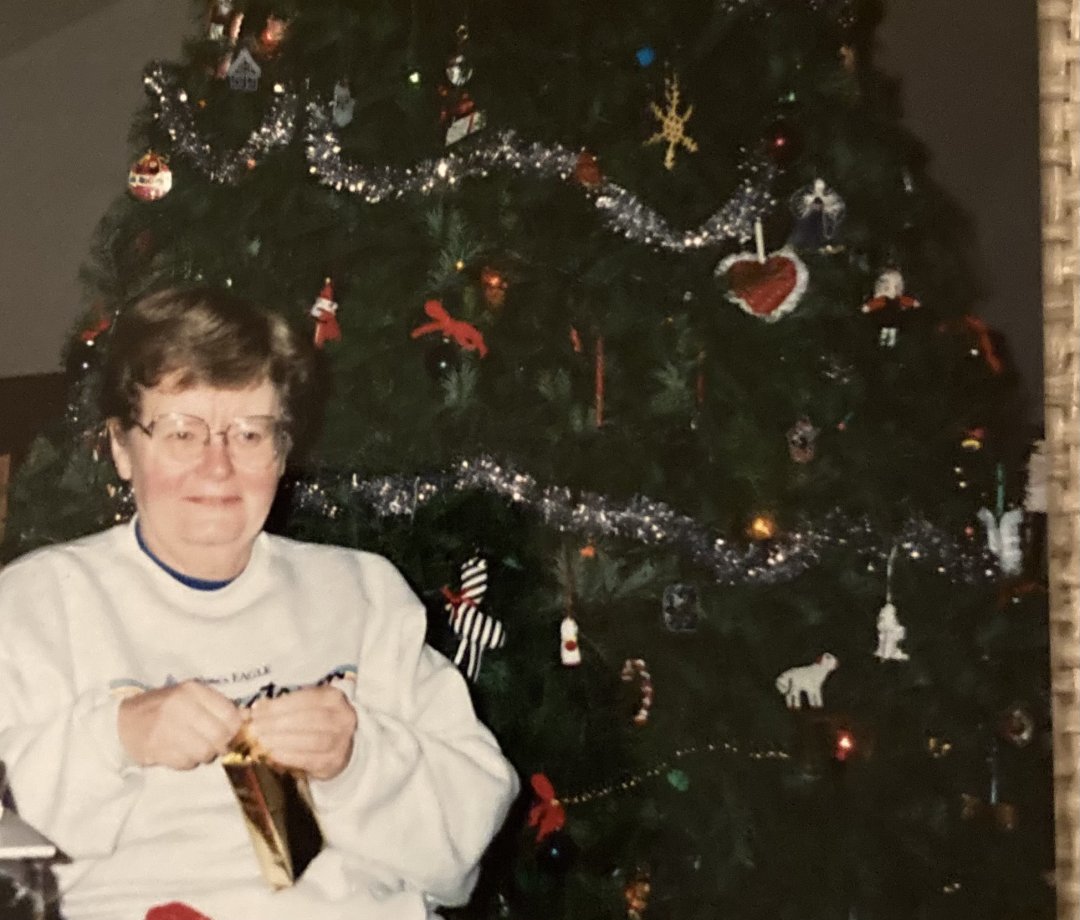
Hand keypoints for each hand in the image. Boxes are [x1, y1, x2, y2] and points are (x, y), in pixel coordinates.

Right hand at [118, 681, 243, 769]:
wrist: (124, 721)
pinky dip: (188, 762)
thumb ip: (220, 706)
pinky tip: (179, 752)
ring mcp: (167, 728)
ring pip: (205, 752)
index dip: (236, 727)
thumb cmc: (165, 707)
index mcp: (193, 690)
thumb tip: (249, 717)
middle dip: (221, 744)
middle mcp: (181, 706)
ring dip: (204, 754)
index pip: (230, 714)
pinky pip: (187, 763)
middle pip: (220, 736)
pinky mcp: (157, 749)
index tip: (232, 732)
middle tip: (215, 744)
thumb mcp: (192, 698)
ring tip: (194, 747)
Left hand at [248, 686, 357, 780]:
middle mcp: (343, 718)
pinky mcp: (334, 762)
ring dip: (282, 741)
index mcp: (334, 698)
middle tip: (254, 728)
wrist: (336, 746)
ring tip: (261, 741)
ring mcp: (341, 741)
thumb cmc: (313, 722)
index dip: (280, 705)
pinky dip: (289, 757)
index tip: (258, 711)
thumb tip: (248, 712)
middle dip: (278, 723)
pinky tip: (272, 755)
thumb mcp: (301, 707)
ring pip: (312, 740)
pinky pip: (310, 760)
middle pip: (310, 719)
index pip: (307, 699)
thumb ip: (278, 707)